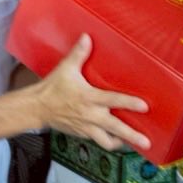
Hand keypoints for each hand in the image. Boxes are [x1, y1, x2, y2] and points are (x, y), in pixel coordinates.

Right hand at [32, 35, 150, 151]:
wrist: (37, 108)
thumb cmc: (52, 88)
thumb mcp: (66, 69)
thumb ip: (79, 54)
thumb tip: (87, 37)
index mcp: (88, 98)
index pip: (113, 100)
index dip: (130, 103)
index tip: (145, 106)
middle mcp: (90, 115)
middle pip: (115, 128)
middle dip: (132, 136)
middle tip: (146, 142)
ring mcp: (86, 127)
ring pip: (107, 141)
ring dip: (121, 143)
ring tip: (134, 144)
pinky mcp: (82, 134)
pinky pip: (99, 141)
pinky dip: (109, 141)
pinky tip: (117, 140)